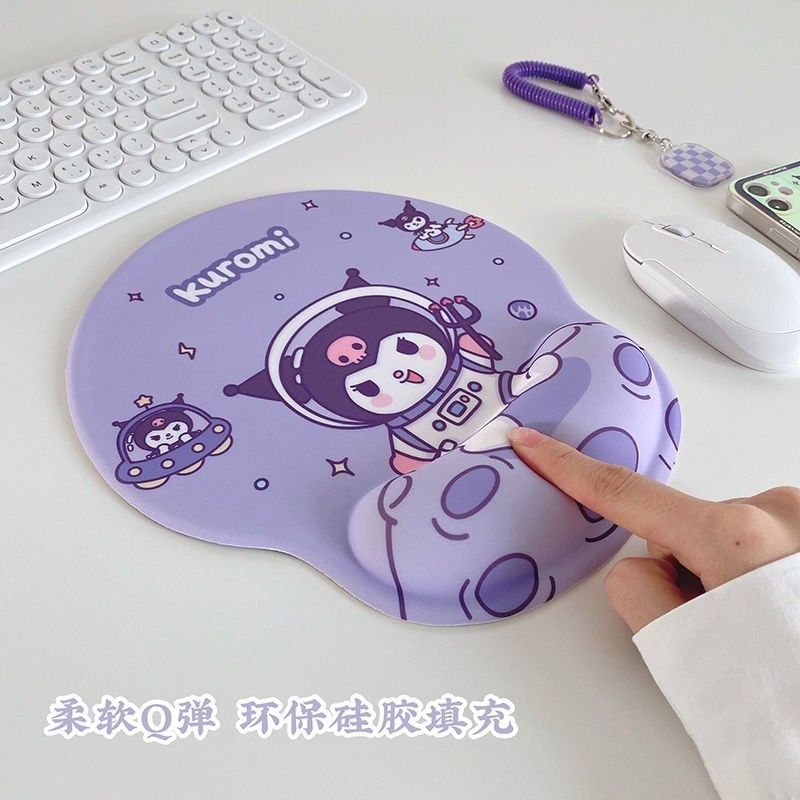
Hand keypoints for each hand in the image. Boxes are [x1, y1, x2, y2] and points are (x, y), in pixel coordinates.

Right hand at [508, 427, 799, 632]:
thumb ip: (638, 592)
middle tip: (732, 632)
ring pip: (740, 536)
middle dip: (695, 571)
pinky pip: (777, 539)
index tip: (531, 441)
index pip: (626, 494)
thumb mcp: (691, 657)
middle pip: (692, 527)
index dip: (568, 468)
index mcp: (734, 538)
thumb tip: (644, 564)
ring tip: (777, 633)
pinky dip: (774, 573)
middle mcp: (782, 512)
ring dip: (742, 575)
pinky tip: (794, 615)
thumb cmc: (793, 704)